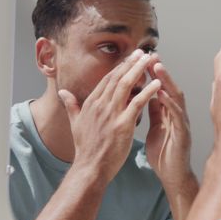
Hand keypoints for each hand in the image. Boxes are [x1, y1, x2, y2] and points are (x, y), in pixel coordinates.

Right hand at [59, 49, 160, 185]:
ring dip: (140, 70)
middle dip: (131, 63)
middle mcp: (100, 105)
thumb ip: (71, 105)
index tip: (130, 57)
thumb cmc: (85, 148)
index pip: (107, 79)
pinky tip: (157, 83)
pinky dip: (148, 91)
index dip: (119, 67)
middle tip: (143, 52)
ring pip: (127, 85)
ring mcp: (111, 114)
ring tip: (151, 60)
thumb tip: (63, 92)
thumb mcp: (75, 123)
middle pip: (118, 78)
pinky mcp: (123, 124)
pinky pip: (138, 103)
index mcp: (91, 103)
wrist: (90, 168)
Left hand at [145, 54, 195, 188]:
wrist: (172, 177)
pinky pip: (177, 116)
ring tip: (157, 67)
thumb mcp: (155, 128)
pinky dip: (169, 104)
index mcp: (168, 112)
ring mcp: (182, 122)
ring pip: (176, 97)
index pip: (160, 88)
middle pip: (169, 87)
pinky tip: (161, 94)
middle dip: (161, 71)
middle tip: (151, 55)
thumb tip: (146, 94)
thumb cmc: (164, 154)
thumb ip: (153, 111)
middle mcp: (177, 114)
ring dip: (166, 82)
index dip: (153, 73)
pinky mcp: (184, 134)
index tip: (142, 59)